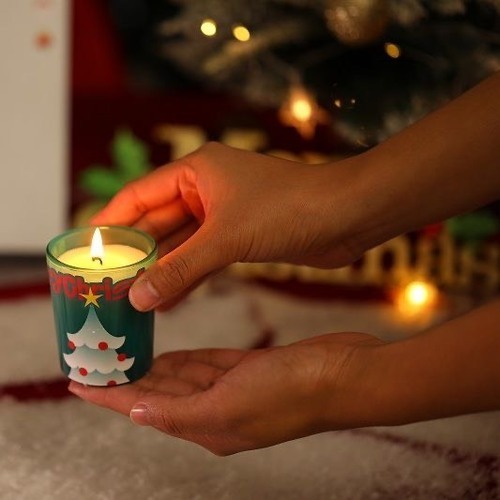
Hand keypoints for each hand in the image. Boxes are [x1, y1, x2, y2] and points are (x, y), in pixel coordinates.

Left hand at [68, 332, 382, 454]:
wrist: (344, 374)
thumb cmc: (293, 393)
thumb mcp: (231, 405)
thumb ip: (181, 411)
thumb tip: (137, 412)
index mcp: (209, 427)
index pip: (145, 409)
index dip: (109, 396)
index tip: (78, 382)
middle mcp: (217, 411)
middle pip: (160, 393)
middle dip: (127, 377)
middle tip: (98, 359)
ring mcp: (234, 389)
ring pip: (182, 377)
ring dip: (152, 366)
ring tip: (123, 353)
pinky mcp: (248, 369)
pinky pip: (206, 364)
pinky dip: (184, 359)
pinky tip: (166, 353)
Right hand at [92, 143, 366, 309]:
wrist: (347, 217)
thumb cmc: (289, 209)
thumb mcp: (227, 239)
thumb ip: (181, 269)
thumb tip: (139, 298)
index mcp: (196, 171)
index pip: (138, 195)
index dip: (110, 223)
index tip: (87, 250)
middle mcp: (206, 188)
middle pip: (157, 221)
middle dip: (136, 253)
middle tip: (108, 283)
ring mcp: (224, 212)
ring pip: (181, 243)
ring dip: (161, 269)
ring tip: (133, 299)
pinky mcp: (241, 235)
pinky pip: (203, 256)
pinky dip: (188, 275)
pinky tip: (169, 300)